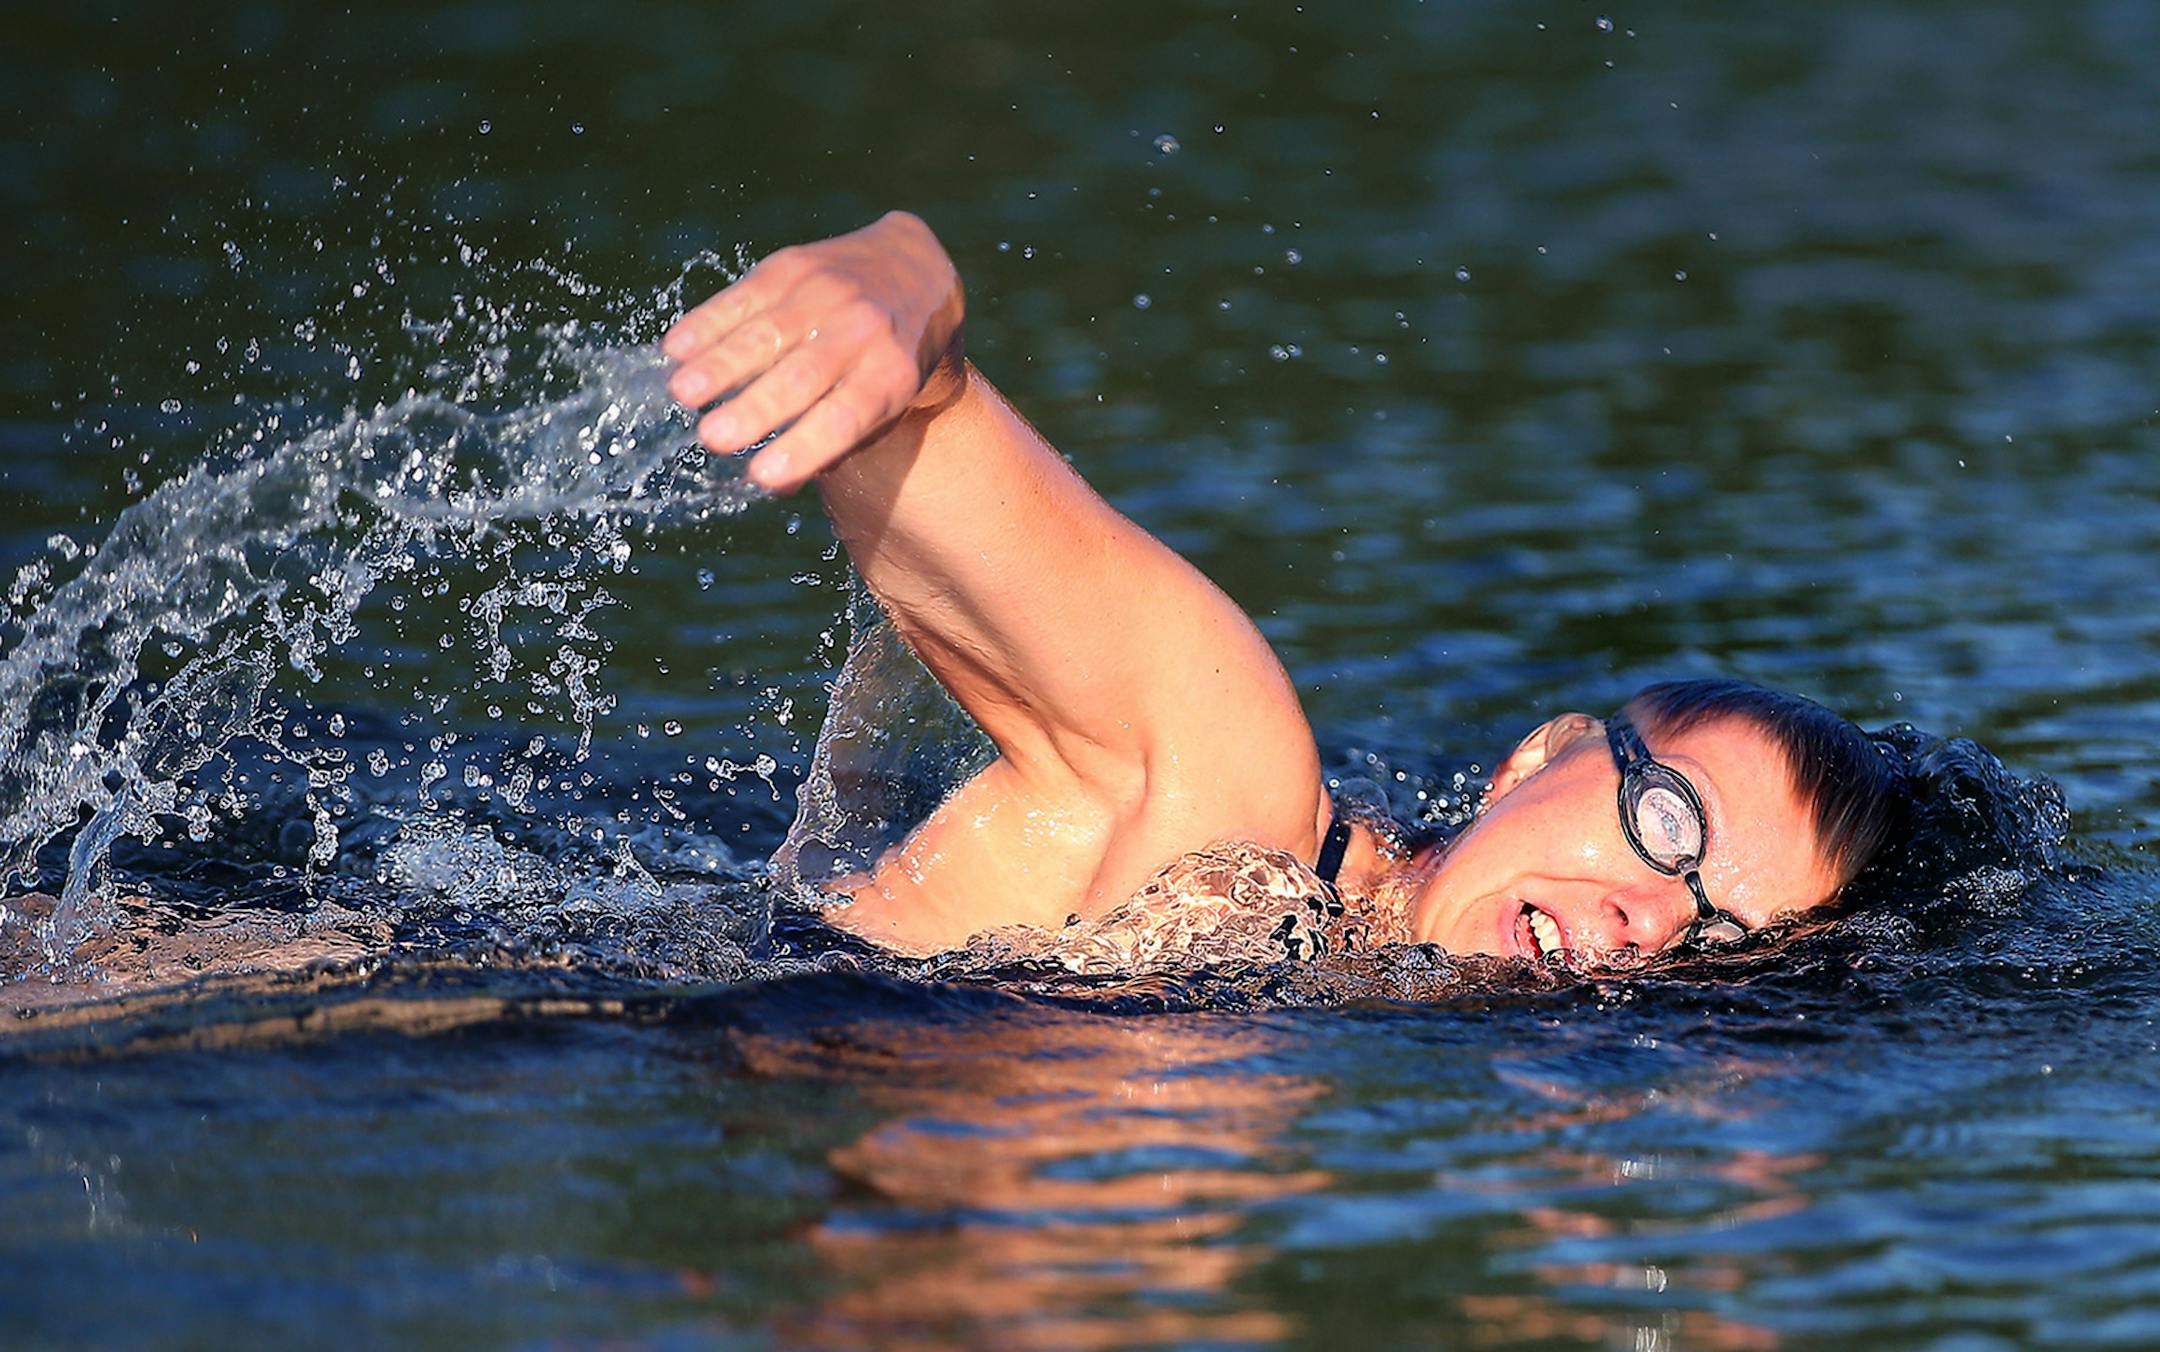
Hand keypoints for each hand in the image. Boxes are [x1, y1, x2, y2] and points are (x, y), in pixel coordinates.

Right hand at [662, 211, 965, 492]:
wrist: (912, 268)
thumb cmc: (887, 361)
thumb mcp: (882, 404)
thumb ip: (833, 443)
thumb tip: (777, 485)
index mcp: (889, 376)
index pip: (845, 417)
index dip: (804, 447)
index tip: (763, 476)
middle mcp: (861, 332)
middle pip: (801, 377)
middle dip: (754, 409)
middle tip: (712, 439)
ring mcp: (825, 294)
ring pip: (766, 334)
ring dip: (720, 365)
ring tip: (682, 394)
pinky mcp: (793, 266)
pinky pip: (744, 296)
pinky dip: (707, 323)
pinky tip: (676, 349)